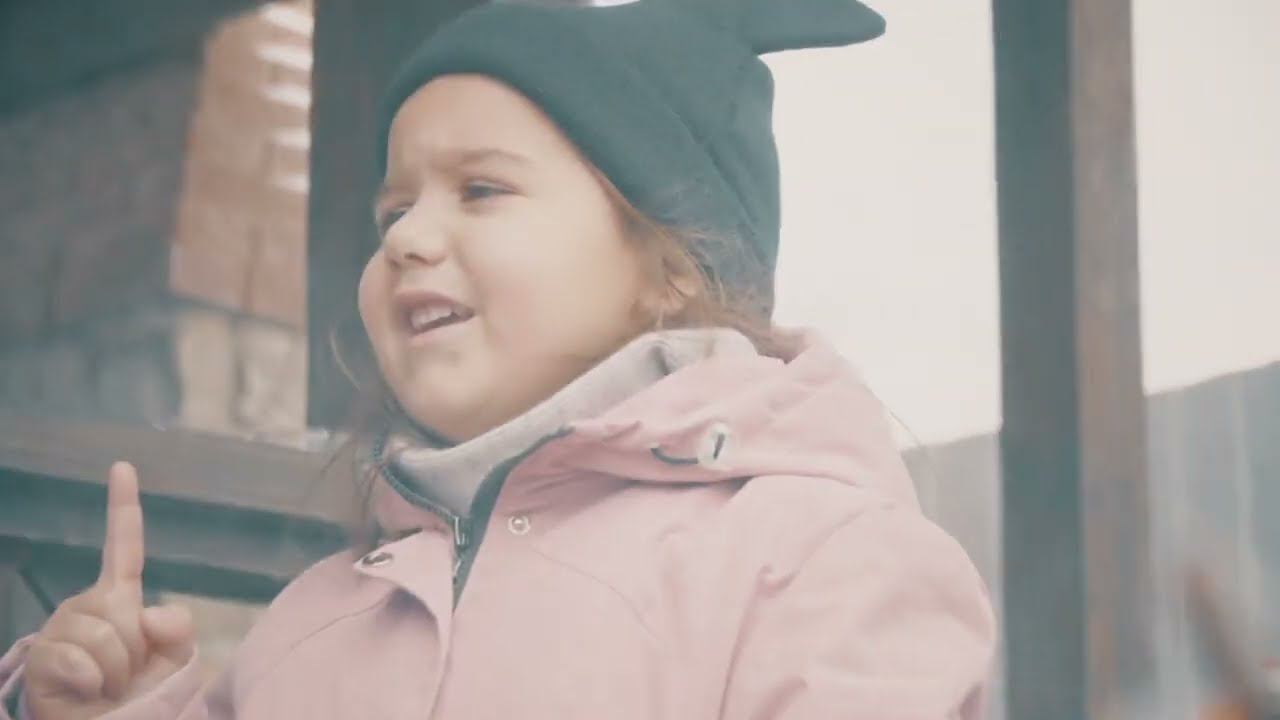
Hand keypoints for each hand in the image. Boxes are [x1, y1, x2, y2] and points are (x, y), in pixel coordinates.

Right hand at [24, 462, 195, 719]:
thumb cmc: (138, 696)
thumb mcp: (174, 660)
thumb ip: (177, 628)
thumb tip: (146, 614)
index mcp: (118, 598)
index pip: (124, 548)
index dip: (122, 506)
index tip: (122, 465)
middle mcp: (84, 605)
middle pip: (123, 609)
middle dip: (135, 648)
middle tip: (126, 674)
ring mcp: (59, 629)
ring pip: (106, 636)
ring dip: (117, 669)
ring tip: (106, 685)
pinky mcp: (41, 658)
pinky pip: (82, 660)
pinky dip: (94, 682)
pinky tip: (87, 691)